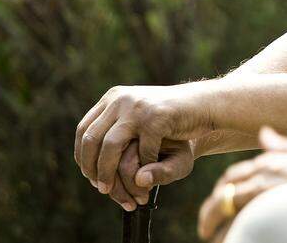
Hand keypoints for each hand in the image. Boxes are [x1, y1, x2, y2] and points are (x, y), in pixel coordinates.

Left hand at [75, 84, 210, 199]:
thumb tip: (85, 158)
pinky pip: (142, 150)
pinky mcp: (157, 117)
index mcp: (113, 98)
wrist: (203, 106)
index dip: (83, 156)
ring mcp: (138, 106)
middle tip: (100, 188)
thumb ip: (116, 130)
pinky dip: (144, 166)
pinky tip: (148, 174)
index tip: (90, 176)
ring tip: (112, 188)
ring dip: (109, 171)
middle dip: (92, 168)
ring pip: (110, 145)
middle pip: (92, 138)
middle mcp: (121, 98)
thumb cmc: (170, 119)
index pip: (84, 130)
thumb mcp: (138, 120)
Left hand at [198, 127, 286, 241]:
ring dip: (215, 223)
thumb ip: (283, 145)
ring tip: (213, 238)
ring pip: (226, 208)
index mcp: (270, 161)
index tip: (218, 201)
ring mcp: (264, 193)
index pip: (234, 175)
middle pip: (224, 192)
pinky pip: (238, 223)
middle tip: (207, 225)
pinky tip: (228, 241)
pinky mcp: (267, 208)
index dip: (223, 189)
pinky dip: (229, 232)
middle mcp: (262, 175)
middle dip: (211, 209)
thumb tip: (264, 133)